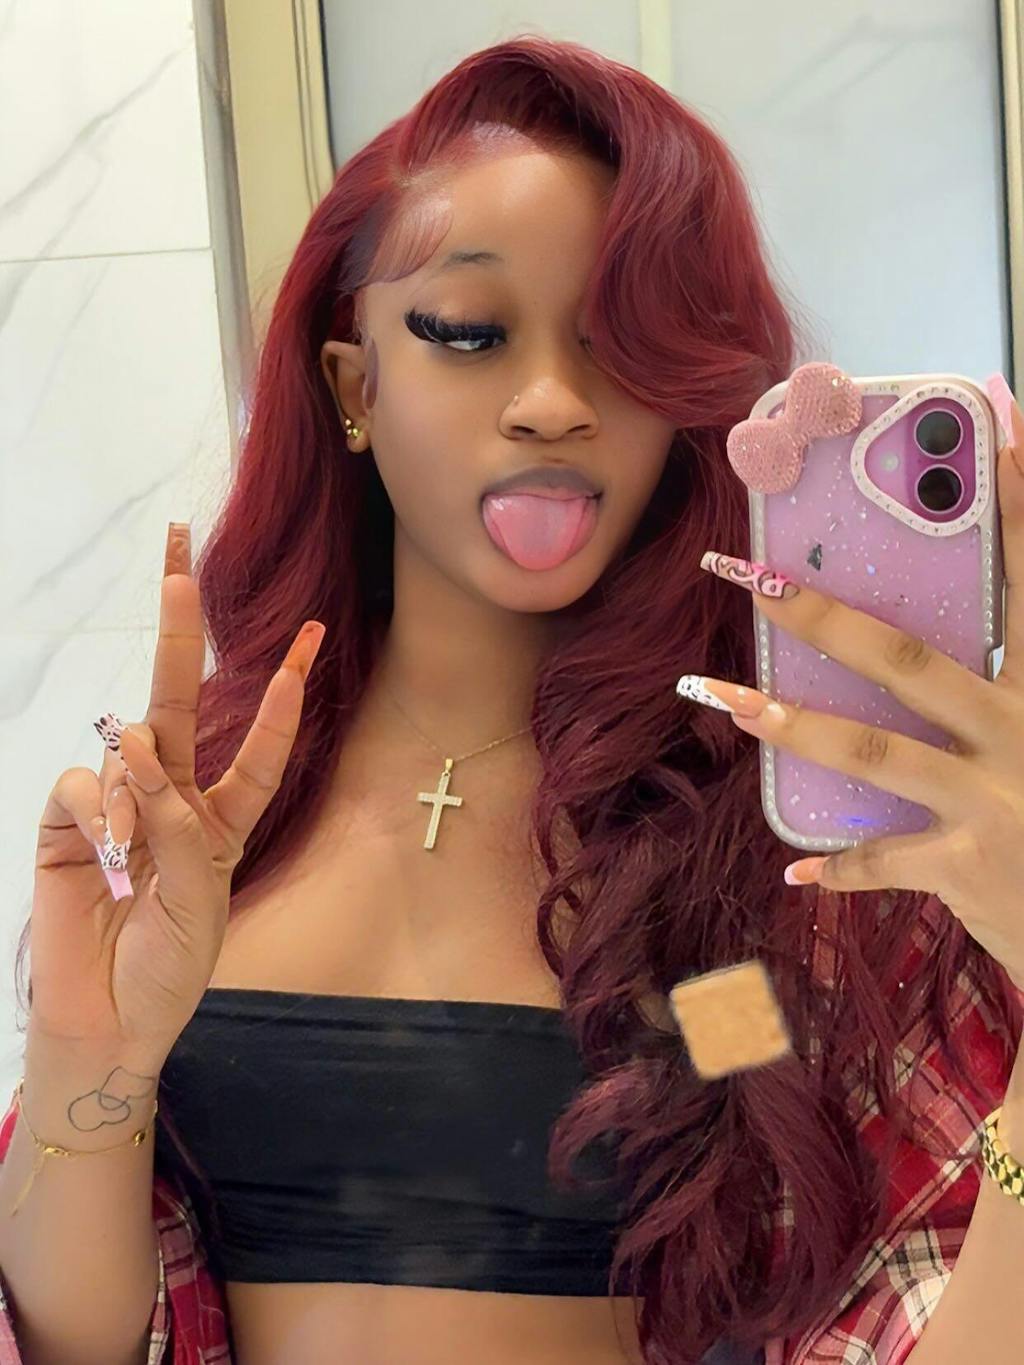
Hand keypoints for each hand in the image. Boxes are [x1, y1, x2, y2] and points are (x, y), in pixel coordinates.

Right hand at [31, 521, 325, 1053]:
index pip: (257, 744)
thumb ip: (178, 825)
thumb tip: (139, 749)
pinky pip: (85, 780)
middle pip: (176, 697)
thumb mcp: (200, 898)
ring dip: (139, 791)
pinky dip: (101, 808)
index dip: (282, 695)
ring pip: (129, 744)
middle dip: (179, 625)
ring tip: (136, 858)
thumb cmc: (169, 966)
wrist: (110, 1020)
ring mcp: (118, 804)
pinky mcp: (68, 821)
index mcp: (222, 819)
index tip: (313, 638)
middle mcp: (172, 797)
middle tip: (178, 552)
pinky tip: (106, 848)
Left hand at [676, 394, 1023, 992]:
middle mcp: (1022, 729)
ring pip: (869, 750)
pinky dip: (839, 865)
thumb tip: (956, 638)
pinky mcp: (970, 865)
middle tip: (751, 577)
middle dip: (823, 616)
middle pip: (908, 660)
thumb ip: (1012, 670)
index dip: (1016, 513)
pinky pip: (884, 858)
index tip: (996, 437)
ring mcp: (994, 799)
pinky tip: (797, 867)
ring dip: (786, 721)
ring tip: (718, 694)